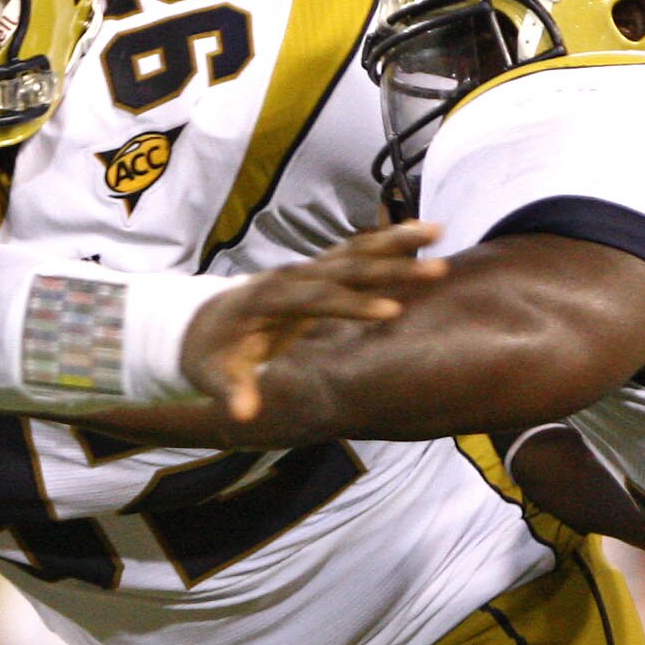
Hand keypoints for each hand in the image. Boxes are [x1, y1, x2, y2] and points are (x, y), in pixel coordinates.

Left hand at [181, 221, 445, 421]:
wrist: (205, 321)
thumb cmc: (212, 353)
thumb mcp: (213, 375)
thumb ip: (232, 391)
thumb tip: (244, 413)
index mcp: (267, 298)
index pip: (314, 298)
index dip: (351, 305)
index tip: (390, 313)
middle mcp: (291, 275)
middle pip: (345, 266)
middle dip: (391, 268)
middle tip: (435, 270)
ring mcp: (307, 268)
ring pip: (356, 249)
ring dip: (397, 241)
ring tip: (439, 231)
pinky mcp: (321, 269)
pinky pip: (359, 251)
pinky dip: (392, 241)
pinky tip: (428, 234)